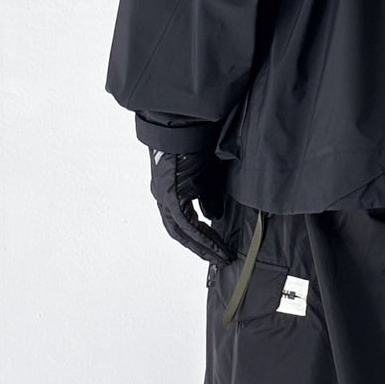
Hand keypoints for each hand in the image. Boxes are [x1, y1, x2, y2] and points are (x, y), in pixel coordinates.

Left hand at [146, 141, 233, 263]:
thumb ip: (208, 198)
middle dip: (200, 247)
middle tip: (220, 259)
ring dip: (202, 245)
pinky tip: (215, 243)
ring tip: (221, 256)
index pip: (183, 222)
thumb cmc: (197, 144)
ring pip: (181, 231)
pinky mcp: (170, 194)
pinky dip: (201, 235)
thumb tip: (212, 218)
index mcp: (170, 191)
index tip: (217, 250)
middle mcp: (163, 196)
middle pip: (179, 232)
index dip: (200, 238)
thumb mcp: (206, 175)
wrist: (185, 124)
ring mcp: (164, 195)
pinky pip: (186, 223)